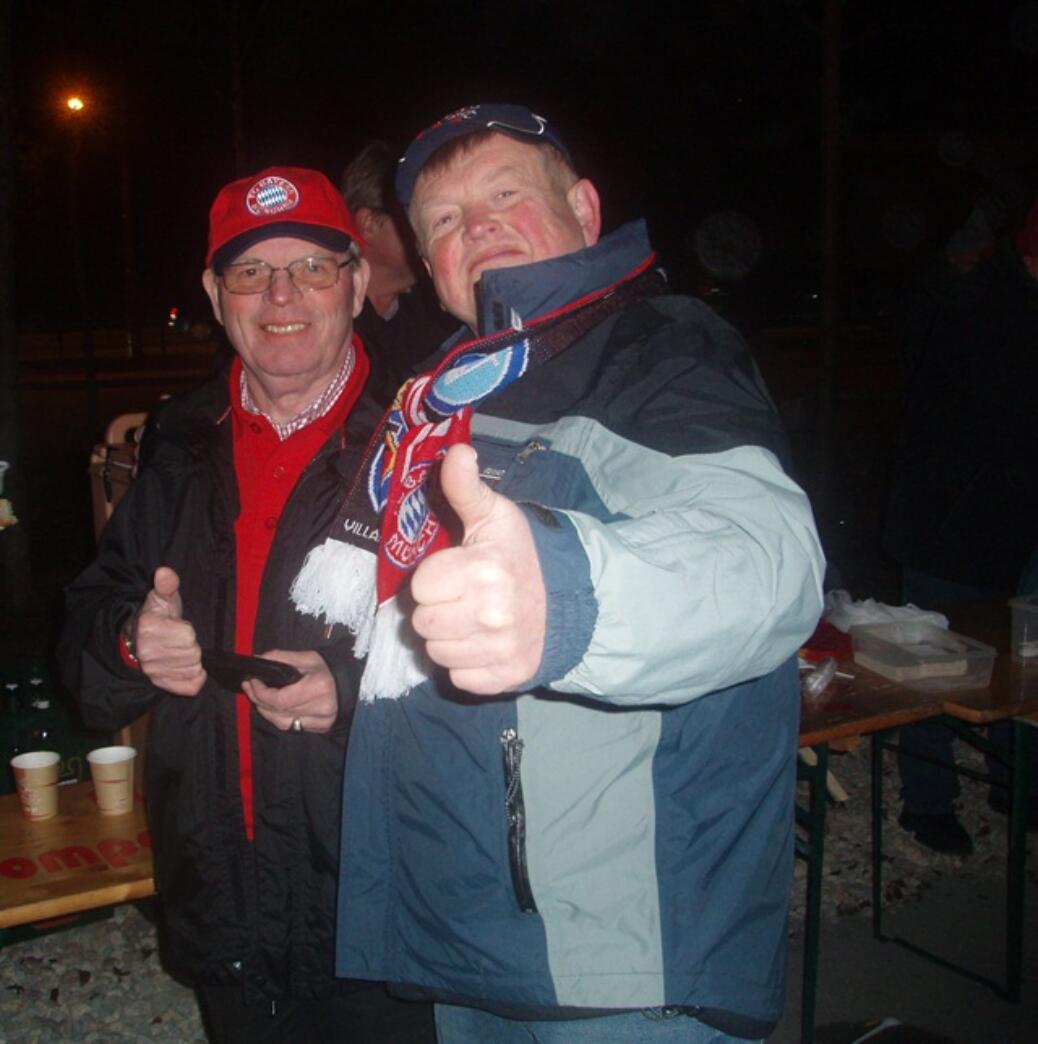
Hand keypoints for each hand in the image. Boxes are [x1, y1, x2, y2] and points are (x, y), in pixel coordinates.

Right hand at [133, 566, 205, 695]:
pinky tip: (186, 666)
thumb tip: (165, 572)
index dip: (188, 630)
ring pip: (193, 669)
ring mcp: (155, 672)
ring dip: (193, 661)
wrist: (135, 641)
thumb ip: (166, 585)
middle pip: (193, 654)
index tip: (178, 627)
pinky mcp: (163, 684)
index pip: (188, 635)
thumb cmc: (155, 617)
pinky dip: (195, 677)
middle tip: (180, 640)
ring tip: (181, 651)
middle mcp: (149, 654)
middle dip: (191, 646)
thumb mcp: (161, 598)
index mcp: (150, 629)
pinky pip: (191, 686)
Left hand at [242, 650, 337, 733]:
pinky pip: (292, 727)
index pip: (280, 699)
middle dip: (259, 699)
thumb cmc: (329, 669)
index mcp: (318, 688)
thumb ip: (282, 657)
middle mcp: (320, 708)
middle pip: (279, 712)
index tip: (251, 681)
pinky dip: (279, 718)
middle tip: (249, 686)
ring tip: (258, 698)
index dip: (261, 692)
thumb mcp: (308, 658)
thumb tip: (258, 660)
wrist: (351, 683)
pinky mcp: (321, 728)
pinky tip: (273, 708)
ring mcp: (321, 721)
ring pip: (283, 723)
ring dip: (266, 711)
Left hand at [411, 444, 546, 695]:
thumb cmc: (520, 555)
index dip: (435, 578)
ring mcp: (500, 649)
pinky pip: (458, 677)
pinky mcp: (506, 677)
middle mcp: (492, 613)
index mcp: (484, 570)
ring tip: (470, 619)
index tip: (456, 572)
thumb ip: (466, 488)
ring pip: (436, 652)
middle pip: (423, 623)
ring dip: (448, 637)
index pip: (421, 586)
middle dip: (438, 608)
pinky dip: (466, 664)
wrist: (567, 601)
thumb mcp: (495, 516)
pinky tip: (483, 643)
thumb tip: (456, 451)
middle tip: (462, 597)